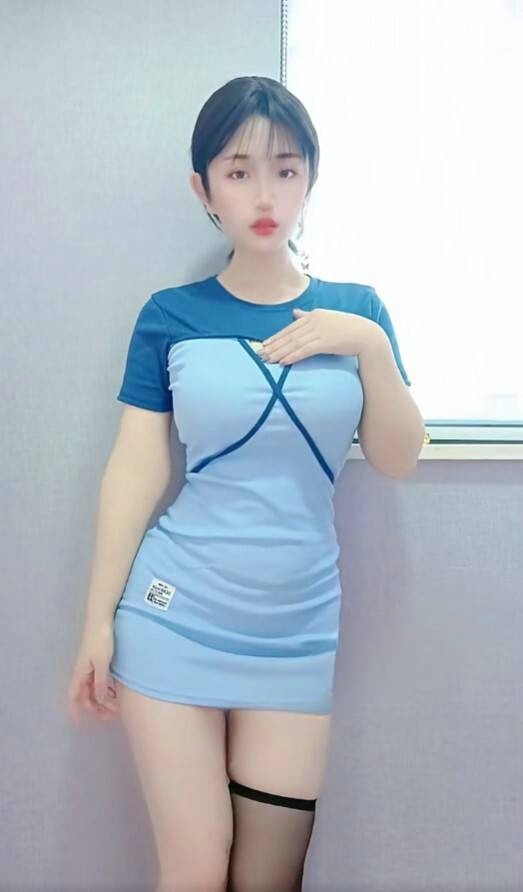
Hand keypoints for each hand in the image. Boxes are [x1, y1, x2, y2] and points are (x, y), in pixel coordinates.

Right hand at [67, 622, 119, 726]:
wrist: (102, 618)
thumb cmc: (101, 639)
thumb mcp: (102, 663)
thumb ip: (100, 683)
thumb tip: (98, 700)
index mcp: (80, 673)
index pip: (74, 696)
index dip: (75, 710)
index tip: (79, 723)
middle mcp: (83, 671)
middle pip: (85, 695)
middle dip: (95, 708)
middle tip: (109, 716)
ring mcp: (90, 665)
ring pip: (93, 688)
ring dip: (102, 699)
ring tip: (116, 706)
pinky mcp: (98, 659)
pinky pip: (99, 679)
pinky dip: (106, 688)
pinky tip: (116, 691)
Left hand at [260, 307, 378, 364]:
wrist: (367, 336)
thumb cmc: (349, 329)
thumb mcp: (328, 319)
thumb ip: (309, 317)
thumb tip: (294, 314)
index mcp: (315, 315)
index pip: (290, 327)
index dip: (276, 337)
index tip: (264, 345)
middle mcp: (315, 320)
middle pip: (289, 335)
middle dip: (274, 346)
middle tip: (260, 355)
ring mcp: (320, 330)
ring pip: (294, 343)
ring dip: (280, 352)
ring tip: (268, 360)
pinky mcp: (326, 342)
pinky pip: (305, 350)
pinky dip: (292, 356)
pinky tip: (283, 362)